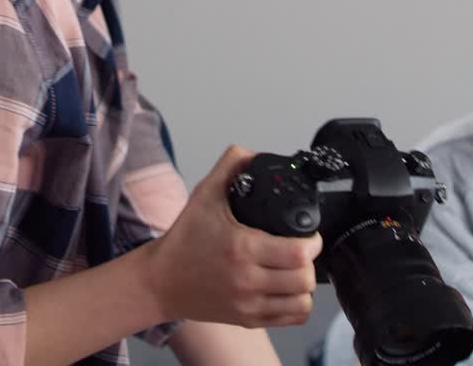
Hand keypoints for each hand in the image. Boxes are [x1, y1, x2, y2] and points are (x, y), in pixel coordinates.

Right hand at [143, 145, 323, 327]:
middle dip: (310, 262)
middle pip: (304, 278)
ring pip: (301, 302)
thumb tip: (252, 153)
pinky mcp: (246, 319)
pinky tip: (288, 290)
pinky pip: (289, 318)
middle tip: (302, 251)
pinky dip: (296, 305)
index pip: (298, 252)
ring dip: (304, 285)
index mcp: (242, 248)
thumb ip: (231, 166)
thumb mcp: (204, 194)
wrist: (158, 282)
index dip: (313, 242)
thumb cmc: (183, 242)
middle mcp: (247, 280)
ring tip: (296, 270)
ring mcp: (247, 304)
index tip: (309, 235)